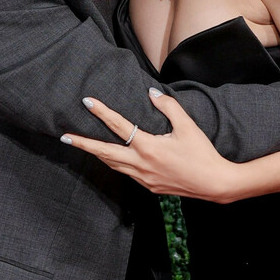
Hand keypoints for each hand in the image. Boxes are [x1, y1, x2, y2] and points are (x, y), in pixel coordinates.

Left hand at [61, 90, 241, 199]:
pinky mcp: (149, 186)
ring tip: (82, 145)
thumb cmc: (203, 153)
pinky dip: (114, 163)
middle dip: (83, 144)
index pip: (119, 126)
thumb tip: (151, 92)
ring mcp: (143, 178)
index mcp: (148, 148)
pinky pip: (126, 173)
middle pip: (104, 152)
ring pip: (113, 165)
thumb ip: (168, 107)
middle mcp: (141, 164)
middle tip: (64, 137)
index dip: (102, 112)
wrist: (215, 184)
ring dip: (97, 154)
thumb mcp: (188, 126)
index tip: (87, 101)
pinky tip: (112, 158)